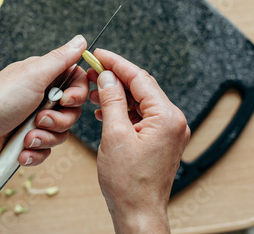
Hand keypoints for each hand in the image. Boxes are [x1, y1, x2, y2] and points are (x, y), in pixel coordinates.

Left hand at [0, 35, 88, 165]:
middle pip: (72, 111)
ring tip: (27, 136)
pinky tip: (23, 150)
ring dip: (45, 137)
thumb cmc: (0, 99)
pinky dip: (36, 152)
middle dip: (59, 120)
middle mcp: (41, 96)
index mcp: (44, 77)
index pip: (76, 82)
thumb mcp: (34, 74)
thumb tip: (81, 40)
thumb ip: (61, 59)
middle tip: (40, 118)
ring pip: (61, 133)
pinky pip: (47, 150)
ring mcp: (35, 119)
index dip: (77, 94)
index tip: (66, 100)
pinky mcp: (29, 139)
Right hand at [88, 49, 189, 232]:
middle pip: (141, 88)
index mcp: (166, 117)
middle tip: (93, 71)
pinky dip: (123, 110)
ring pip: (140, 101)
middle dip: (115, 78)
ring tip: (95, 91)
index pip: (140, 79)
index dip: (116, 64)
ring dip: (117, 94)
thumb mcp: (114, 135)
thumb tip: (107, 77)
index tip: (99, 55)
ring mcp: (168, 131)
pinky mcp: (160, 139)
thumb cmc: (128, 182)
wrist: (137, 211)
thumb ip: (112, 100)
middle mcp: (173, 121)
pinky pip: (141, 116)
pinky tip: (106, 110)